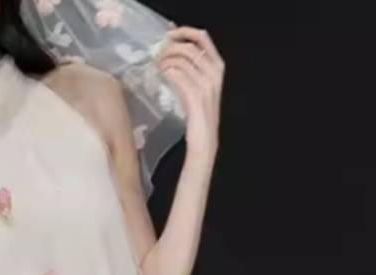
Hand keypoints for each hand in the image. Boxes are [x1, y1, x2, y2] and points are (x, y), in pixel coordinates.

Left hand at [157, 26, 222, 159]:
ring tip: (158, 66)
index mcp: (217, 67)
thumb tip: (171, 52)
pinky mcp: (195, 97)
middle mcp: (215, 73)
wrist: (204, 142)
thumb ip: (189, 69)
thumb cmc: (198, 116)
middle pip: (189, 47)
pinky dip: (167, 72)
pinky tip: (162, 74)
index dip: (184, 32)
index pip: (202, 38)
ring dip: (166, 60)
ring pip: (182, 60)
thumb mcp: (197, 88)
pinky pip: (178, 76)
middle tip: (158, 54)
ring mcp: (206, 85)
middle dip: (171, 47)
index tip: (169, 35)